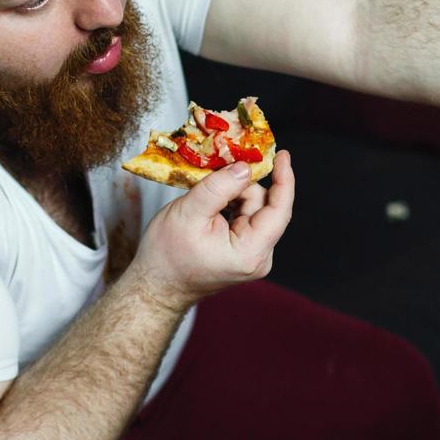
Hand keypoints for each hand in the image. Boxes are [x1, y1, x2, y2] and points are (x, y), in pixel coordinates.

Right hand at [126, 151, 294, 310]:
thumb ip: (219, 187)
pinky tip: (210, 208)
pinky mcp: (244, 252)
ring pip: (253, 209)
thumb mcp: (189, 213)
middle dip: (242, 186)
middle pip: (264, 206)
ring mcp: (252, 256)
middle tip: (215, 174)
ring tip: (204, 200)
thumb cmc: (167, 256)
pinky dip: (230, 205)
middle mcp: (258, 257)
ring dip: (233, 196)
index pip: (279, 210)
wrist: (156, 285)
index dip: (283, 179)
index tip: (281, 154)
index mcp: (250, 252)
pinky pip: (245, 218)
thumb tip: (244, 168)